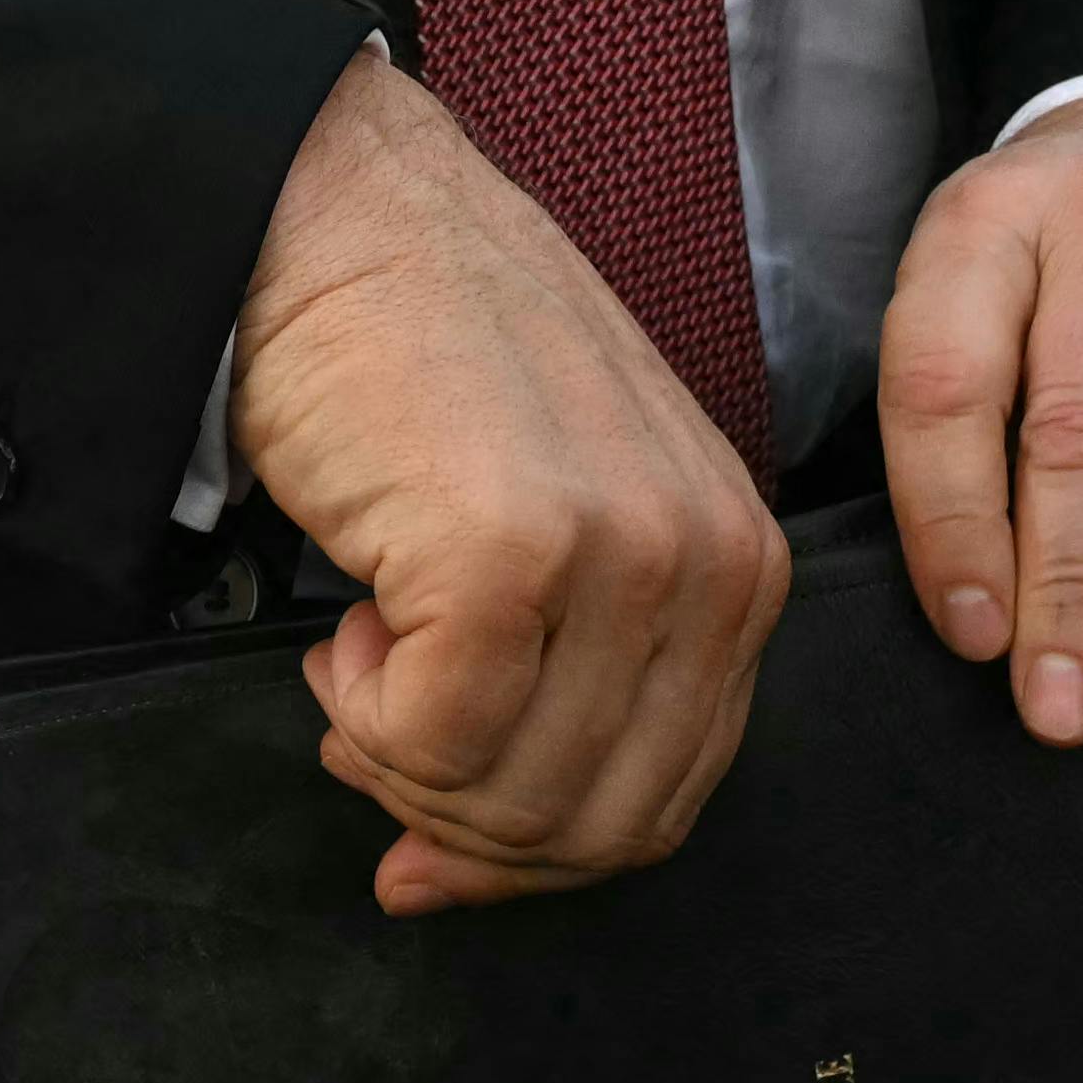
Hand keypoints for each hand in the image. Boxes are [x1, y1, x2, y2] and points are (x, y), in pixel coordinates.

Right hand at [226, 50, 792, 917]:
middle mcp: (708, 560)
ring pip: (514, 796)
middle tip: (377, 738)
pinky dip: (362, 713)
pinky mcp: (510, 552)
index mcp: (740, 560)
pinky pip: (430, 740)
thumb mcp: (564, 517)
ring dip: (401, 758)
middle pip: (595, 824)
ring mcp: (617, 555)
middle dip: (461, 822)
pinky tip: (350, 627)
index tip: (438, 849)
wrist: (342, 215)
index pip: (668, 799)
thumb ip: (565, 683)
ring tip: (365, 653)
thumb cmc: (429, 355)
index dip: (538, 855)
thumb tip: (454, 867)